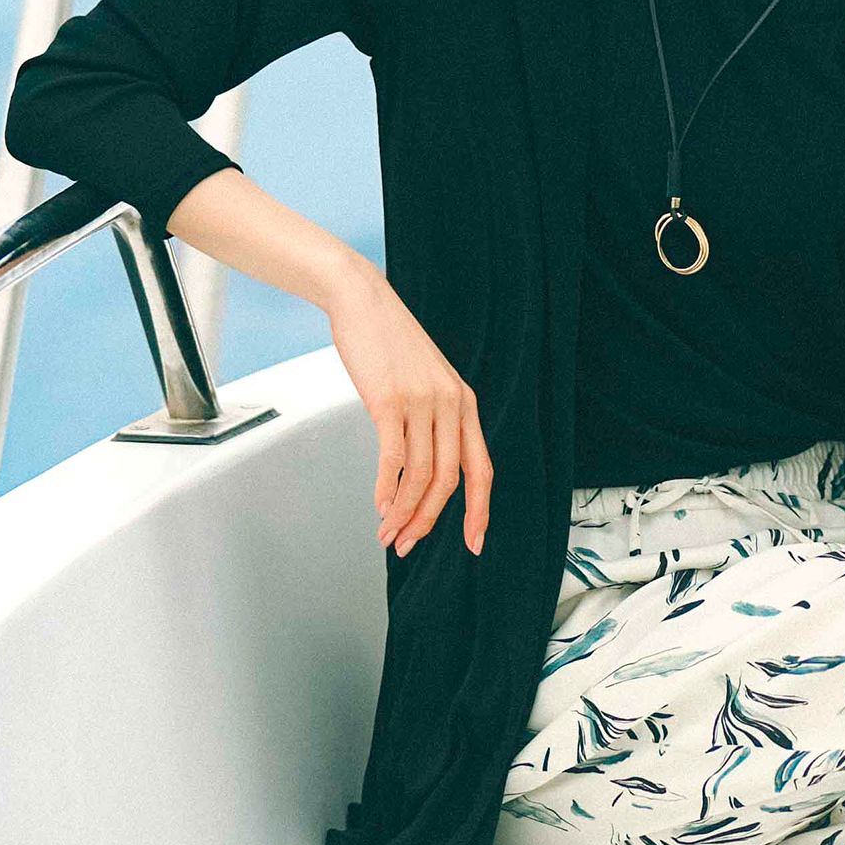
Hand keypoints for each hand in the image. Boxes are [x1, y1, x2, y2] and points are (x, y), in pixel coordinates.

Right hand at [321, 255, 492, 558]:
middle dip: (428, 521)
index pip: (481, 469)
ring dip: (403, 512)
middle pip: (449, 481)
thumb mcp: (427, 380)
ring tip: (387, 533)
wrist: (363, 301)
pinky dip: (386, 489)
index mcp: (465, 403)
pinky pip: (393, 458)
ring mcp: (422, 402)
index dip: (479, 511)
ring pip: (420, 476)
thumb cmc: (389, 343)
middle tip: (407, 544)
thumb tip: (423, 466)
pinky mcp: (390, 400)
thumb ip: (433, 418)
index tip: (473, 544)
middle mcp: (451, 405)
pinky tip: (379, 505)